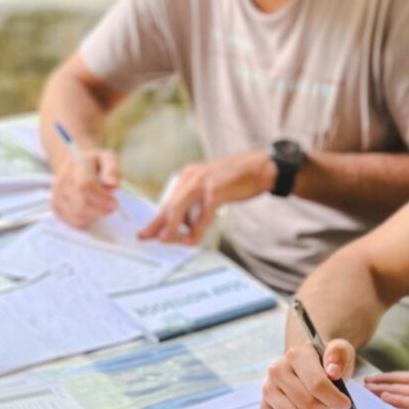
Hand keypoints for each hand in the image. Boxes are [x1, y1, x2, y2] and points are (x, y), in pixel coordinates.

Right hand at [50, 146, 121, 227]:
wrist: (73, 165)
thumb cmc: (94, 164)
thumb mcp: (107, 158)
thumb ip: (112, 169)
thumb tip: (113, 185)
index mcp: (75, 166)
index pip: (84, 186)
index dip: (101, 198)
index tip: (114, 201)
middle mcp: (62, 181)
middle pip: (81, 205)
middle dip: (101, 210)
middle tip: (112, 206)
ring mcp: (56, 196)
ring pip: (78, 216)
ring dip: (95, 215)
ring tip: (101, 206)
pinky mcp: (56, 208)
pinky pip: (75, 222)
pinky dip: (87, 220)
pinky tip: (92, 211)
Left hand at [138, 150, 275, 244]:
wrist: (262, 167)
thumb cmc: (239, 178)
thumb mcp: (210, 187)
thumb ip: (197, 202)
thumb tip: (186, 225)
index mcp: (188, 176)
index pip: (168, 201)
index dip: (156, 219)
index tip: (146, 232)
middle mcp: (191, 177)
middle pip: (169, 206)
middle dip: (157, 225)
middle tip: (147, 238)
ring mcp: (203, 183)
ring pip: (180, 210)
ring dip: (174, 229)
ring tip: (170, 241)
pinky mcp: (216, 191)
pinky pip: (201, 215)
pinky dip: (196, 230)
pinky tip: (192, 240)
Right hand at [261, 336, 357, 408]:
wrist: (307, 366)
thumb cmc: (325, 362)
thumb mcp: (340, 351)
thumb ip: (339, 355)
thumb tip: (333, 371)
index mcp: (295, 355)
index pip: (317, 385)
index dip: (335, 398)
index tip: (345, 403)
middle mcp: (277, 371)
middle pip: (308, 405)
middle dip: (323, 408)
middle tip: (326, 402)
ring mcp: (268, 389)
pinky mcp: (264, 406)